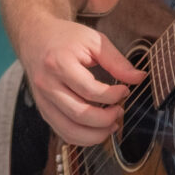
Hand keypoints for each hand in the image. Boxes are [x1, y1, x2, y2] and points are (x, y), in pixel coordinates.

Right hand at [16, 18, 144, 145]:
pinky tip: (96, 129)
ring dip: (95, 135)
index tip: (125, 90)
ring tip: (112, 125)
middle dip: (106, 119)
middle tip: (120, 111)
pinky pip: (62, 132)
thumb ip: (117, 61)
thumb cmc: (65, 37)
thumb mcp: (94, 40)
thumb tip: (139, 78)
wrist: (35, 37)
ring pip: (69, 130)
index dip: (113, 95)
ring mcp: (43, 99)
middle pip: (80, 114)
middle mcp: (47, 84)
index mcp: (59, 63)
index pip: (90, 90)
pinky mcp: (43, 109)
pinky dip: (82, 137)